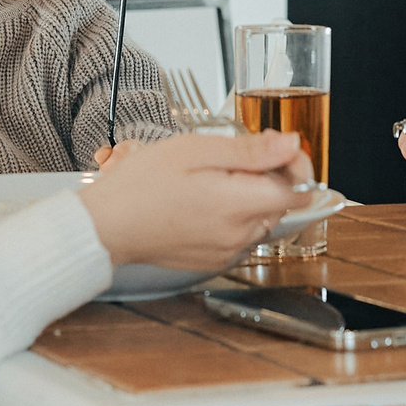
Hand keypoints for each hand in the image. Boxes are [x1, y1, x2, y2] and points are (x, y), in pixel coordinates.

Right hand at [78, 130, 313, 272]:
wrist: (106, 226)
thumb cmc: (141, 185)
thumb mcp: (195, 150)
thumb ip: (250, 150)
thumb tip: (292, 145)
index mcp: (237, 205)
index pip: (300, 189)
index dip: (295, 163)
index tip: (277, 146)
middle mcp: (238, 235)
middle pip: (282, 202)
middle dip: (269, 175)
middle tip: (229, 158)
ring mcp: (227, 251)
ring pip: (262, 216)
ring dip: (250, 195)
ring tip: (211, 179)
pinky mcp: (215, 260)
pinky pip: (241, 233)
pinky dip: (233, 215)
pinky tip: (203, 201)